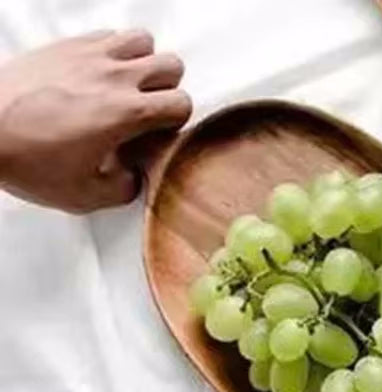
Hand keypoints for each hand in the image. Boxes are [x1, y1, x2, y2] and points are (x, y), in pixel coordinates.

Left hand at [0, 30, 190, 212]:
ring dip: (144, 62)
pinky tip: (101, 75)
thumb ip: (124, 189)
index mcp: (125, 113)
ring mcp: (90, 55)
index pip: (181, 103)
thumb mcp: (85, 196)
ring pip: (144, 41)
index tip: (159, 135)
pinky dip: (115, 51)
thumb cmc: (28, 160)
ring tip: (129, 86)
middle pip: (171, 65)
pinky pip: (109, 35)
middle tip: (149, 110)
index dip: (177, 122)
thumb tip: (134, 177)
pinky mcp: (66, 45)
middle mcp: (114, 76)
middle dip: (167, 89)